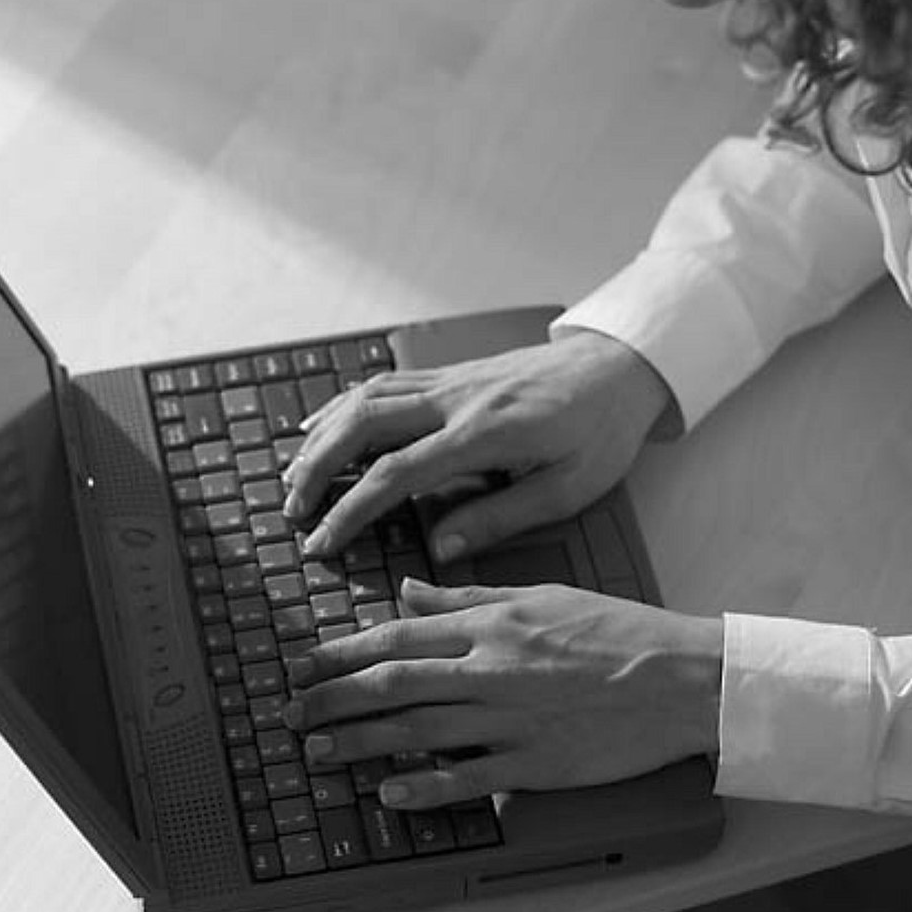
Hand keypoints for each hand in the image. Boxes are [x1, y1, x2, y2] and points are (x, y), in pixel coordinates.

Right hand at [282, 330, 672, 561]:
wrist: (619, 367)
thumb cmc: (601, 432)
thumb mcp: (568, 488)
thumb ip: (501, 517)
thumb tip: (440, 545)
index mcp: (483, 434)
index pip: (395, 474)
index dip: (349, 511)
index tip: (323, 543)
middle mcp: (454, 400)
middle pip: (361, 426)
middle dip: (316, 469)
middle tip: (292, 511)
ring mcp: (446, 381)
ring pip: (362, 400)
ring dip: (320, 438)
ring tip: (293, 477)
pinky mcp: (446, 374)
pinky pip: (380, 384)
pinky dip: (340, 405)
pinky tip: (318, 425)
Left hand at [283, 578, 721, 808]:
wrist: (683, 677)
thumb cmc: (616, 632)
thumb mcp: (537, 594)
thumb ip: (465, 599)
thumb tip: (405, 591)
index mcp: (491, 625)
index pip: (397, 636)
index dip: (341, 652)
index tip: (303, 663)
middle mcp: (491, 669)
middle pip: (393, 682)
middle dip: (333, 697)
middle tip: (291, 712)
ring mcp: (512, 719)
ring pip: (418, 729)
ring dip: (360, 741)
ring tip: (318, 750)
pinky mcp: (537, 763)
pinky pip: (469, 777)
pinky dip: (425, 785)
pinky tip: (388, 791)